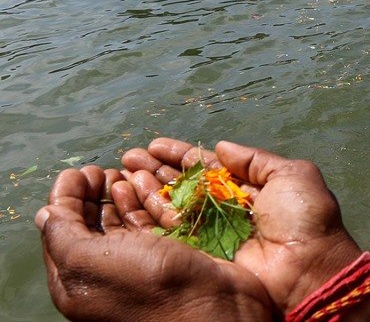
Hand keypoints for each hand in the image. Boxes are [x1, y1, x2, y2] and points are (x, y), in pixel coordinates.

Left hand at [36, 166, 274, 320]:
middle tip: (102, 170)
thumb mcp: (88, 261)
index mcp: (80, 282)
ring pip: (126, 218)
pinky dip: (149, 198)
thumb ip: (62, 235)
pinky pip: (156, 219)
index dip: (67, 200)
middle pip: (94, 224)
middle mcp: (109, 271)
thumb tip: (46, 213)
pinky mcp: (174, 250)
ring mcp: (144, 260)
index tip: (79, 172)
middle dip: (94, 193)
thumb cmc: (146, 285)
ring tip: (124, 171)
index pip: (63, 233)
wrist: (214, 307)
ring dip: (122, 191)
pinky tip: (146, 182)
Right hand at [122, 138, 364, 313]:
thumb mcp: (291, 175)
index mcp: (249, 190)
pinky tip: (130, 195)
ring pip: (172, 206)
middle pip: (185, 186)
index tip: (155, 145)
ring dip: (148, 188)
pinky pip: (170, 231)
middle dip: (158, 170)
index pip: (208, 168)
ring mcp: (212, 234)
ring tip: (125, 171)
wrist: (306, 268)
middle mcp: (227, 210)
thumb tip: (222, 147)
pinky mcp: (201, 255)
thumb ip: (255, 160)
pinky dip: (149, 213)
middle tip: (130, 156)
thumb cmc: (304, 218)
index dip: (181, 157)